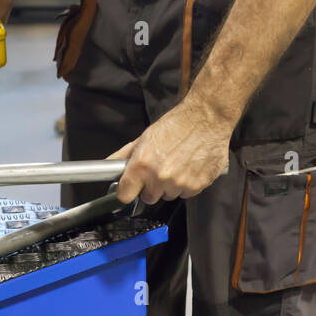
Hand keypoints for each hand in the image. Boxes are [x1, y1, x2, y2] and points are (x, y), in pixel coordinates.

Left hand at [110, 103, 231, 204]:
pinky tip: (190, 166)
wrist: (207, 117)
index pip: (125, 195)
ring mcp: (179, 183)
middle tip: (160, 168)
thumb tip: (108, 167)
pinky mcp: (197, 185)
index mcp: (142, 165)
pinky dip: (188, 184)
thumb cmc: (176, 125)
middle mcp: (160, 177)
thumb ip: (124, 156)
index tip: (132, 187)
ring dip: (171, 185)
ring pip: (169, 196)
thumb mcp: (144, 137)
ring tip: (178, 164)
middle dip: (152, 187)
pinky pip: (186, 194)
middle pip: (148, 198)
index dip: (128, 191)